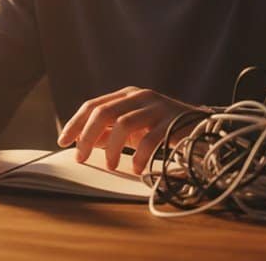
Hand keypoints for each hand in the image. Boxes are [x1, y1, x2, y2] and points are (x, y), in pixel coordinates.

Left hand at [56, 86, 205, 173]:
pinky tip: (137, 168)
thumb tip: (84, 143)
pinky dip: (140, 155)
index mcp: (126, 95)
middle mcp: (139, 96)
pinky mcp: (172, 121)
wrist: (202, 126)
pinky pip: (150, 138)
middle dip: (87, 136)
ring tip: (110, 165)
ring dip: (112, 147)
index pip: (93, 105)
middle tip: (81, 157)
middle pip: (103, 112)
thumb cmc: (162, 128)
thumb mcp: (132, 129)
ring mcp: (156, 107)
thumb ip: (109, 132)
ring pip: (123, 123)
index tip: (62, 142)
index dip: (75, 124)